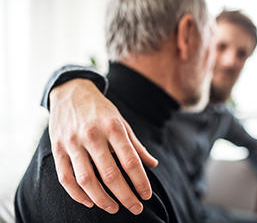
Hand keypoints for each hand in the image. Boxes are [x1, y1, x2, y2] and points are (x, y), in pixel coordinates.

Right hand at [49, 79, 157, 214]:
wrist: (71, 92)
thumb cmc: (100, 110)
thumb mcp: (121, 121)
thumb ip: (136, 145)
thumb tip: (153, 164)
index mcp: (113, 127)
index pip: (131, 161)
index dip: (141, 182)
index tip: (147, 195)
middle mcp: (92, 135)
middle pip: (110, 175)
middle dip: (125, 196)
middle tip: (135, 208)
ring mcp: (72, 143)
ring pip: (86, 180)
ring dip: (102, 200)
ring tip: (114, 209)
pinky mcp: (58, 149)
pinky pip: (65, 178)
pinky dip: (77, 194)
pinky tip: (89, 202)